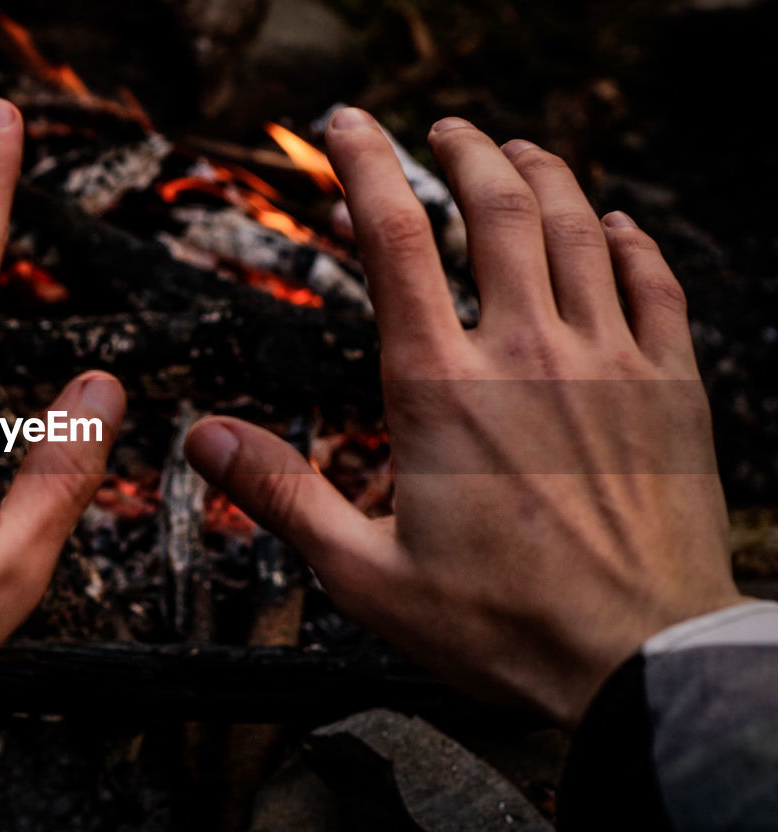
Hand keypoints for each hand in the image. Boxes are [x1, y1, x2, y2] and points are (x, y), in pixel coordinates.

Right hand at [184, 111, 742, 726]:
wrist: (639, 661)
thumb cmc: (502, 625)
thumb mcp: (365, 573)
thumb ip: (281, 493)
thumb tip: (203, 438)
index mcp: (440, 389)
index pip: (395, 239)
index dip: (365, 165)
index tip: (346, 128)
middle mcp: (524, 353)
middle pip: (495, 206)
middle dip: (464, 149)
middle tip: (445, 128)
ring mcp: (607, 360)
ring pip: (577, 226)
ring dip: (543, 174)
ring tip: (518, 150)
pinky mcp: (670, 386)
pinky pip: (654, 281)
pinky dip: (629, 238)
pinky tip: (615, 223)